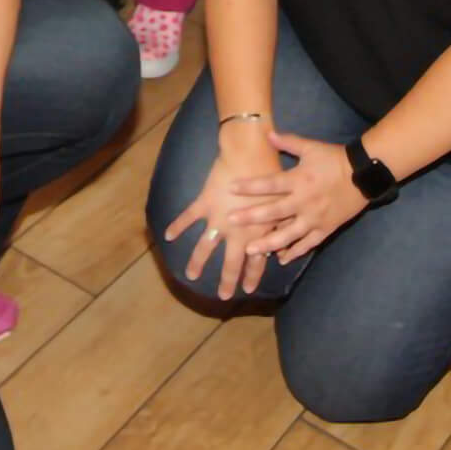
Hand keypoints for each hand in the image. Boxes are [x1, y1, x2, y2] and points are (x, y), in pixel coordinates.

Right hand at [161, 122, 283, 299]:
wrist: (250, 154)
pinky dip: (177, 226)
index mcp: (258, 232)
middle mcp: (237, 231)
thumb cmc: (272, 175)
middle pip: (231, 262)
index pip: (255, 261)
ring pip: (205, 247)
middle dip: (227, 280)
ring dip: (197, 262)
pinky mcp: (205, 203)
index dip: (251, 276)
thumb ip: (280, 228)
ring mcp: (219, 219)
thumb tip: (283, 248)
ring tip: (190, 276)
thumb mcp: (282, 205)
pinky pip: (188, 217)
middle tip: (222, 295)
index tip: (247, 290)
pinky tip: (167, 236)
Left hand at [228, 129, 366, 266]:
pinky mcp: (325, 229)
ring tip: (250, 249)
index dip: (249, 186)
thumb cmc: (334, 159)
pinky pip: (307, 244)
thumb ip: (288, 142)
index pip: (269, 184)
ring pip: (288, 235)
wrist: (363, 174)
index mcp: (298, 180)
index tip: (230, 189)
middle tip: (230, 222)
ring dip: (268, 242)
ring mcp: (314, 218)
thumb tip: (267, 133)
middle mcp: (303, 201)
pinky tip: (281, 258)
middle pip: (273, 212)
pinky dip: (294, 252)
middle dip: (251, 217)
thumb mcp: (311, 147)